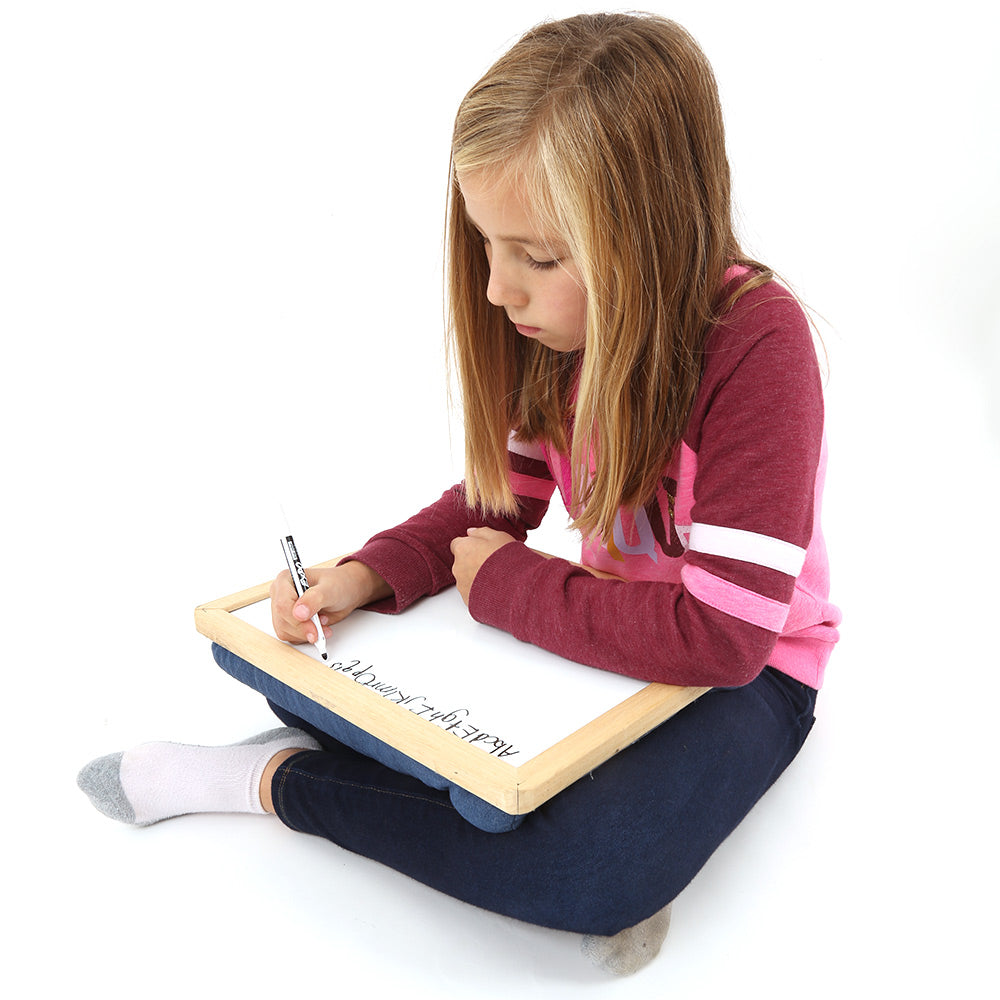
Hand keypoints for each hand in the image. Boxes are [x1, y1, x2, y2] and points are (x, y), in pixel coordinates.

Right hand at [269, 561, 390, 644]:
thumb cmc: (338, 584)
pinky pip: (290, 636)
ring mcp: (282, 609)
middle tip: (321, 629)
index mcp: (285, 579)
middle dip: (303, 629)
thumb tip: (298, 613)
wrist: (346, 591)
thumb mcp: (329, 589)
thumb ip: (314, 599)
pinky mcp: (288, 621)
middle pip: (282, 620)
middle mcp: (280, 594)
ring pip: (285, 631)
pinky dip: (306, 636)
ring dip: (305, 634)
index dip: (296, 619)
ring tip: (323, 624)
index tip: (313, 627)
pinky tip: (319, 628)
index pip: (282, 604)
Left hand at [449, 527, 516, 605]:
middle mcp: (457, 567)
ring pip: (465, 577)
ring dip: (475, 576)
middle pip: (461, 562)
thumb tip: (470, 532)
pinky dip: (478, 591)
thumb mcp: (498, 536)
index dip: (470, 546)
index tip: (481, 549)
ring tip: (495, 577)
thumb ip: (481, 532)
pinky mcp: (467, 599)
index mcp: (463, 549)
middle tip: (492, 563)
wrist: (515, 586)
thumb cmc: (508, 559)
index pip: (457, 544)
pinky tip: (493, 588)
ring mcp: (461, 585)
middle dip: (472, 561)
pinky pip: (470, 592)